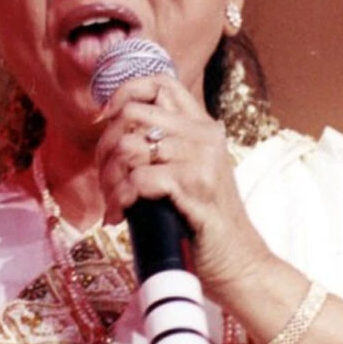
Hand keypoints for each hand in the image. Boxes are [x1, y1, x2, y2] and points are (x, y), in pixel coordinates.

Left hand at [93, 73, 274, 300]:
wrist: (238, 261)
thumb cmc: (202, 221)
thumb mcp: (185, 174)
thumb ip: (160, 149)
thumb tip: (110, 134)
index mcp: (202, 127)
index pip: (160, 82)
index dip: (124, 93)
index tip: (105, 121)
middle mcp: (205, 135)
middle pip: (133, 114)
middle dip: (105, 148)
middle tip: (105, 180)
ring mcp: (203, 159)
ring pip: (129, 148)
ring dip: (110, 181)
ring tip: (114, 204)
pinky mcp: (196, 187)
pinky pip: (139, 179)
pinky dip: (122, 198)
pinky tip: (122, 215)